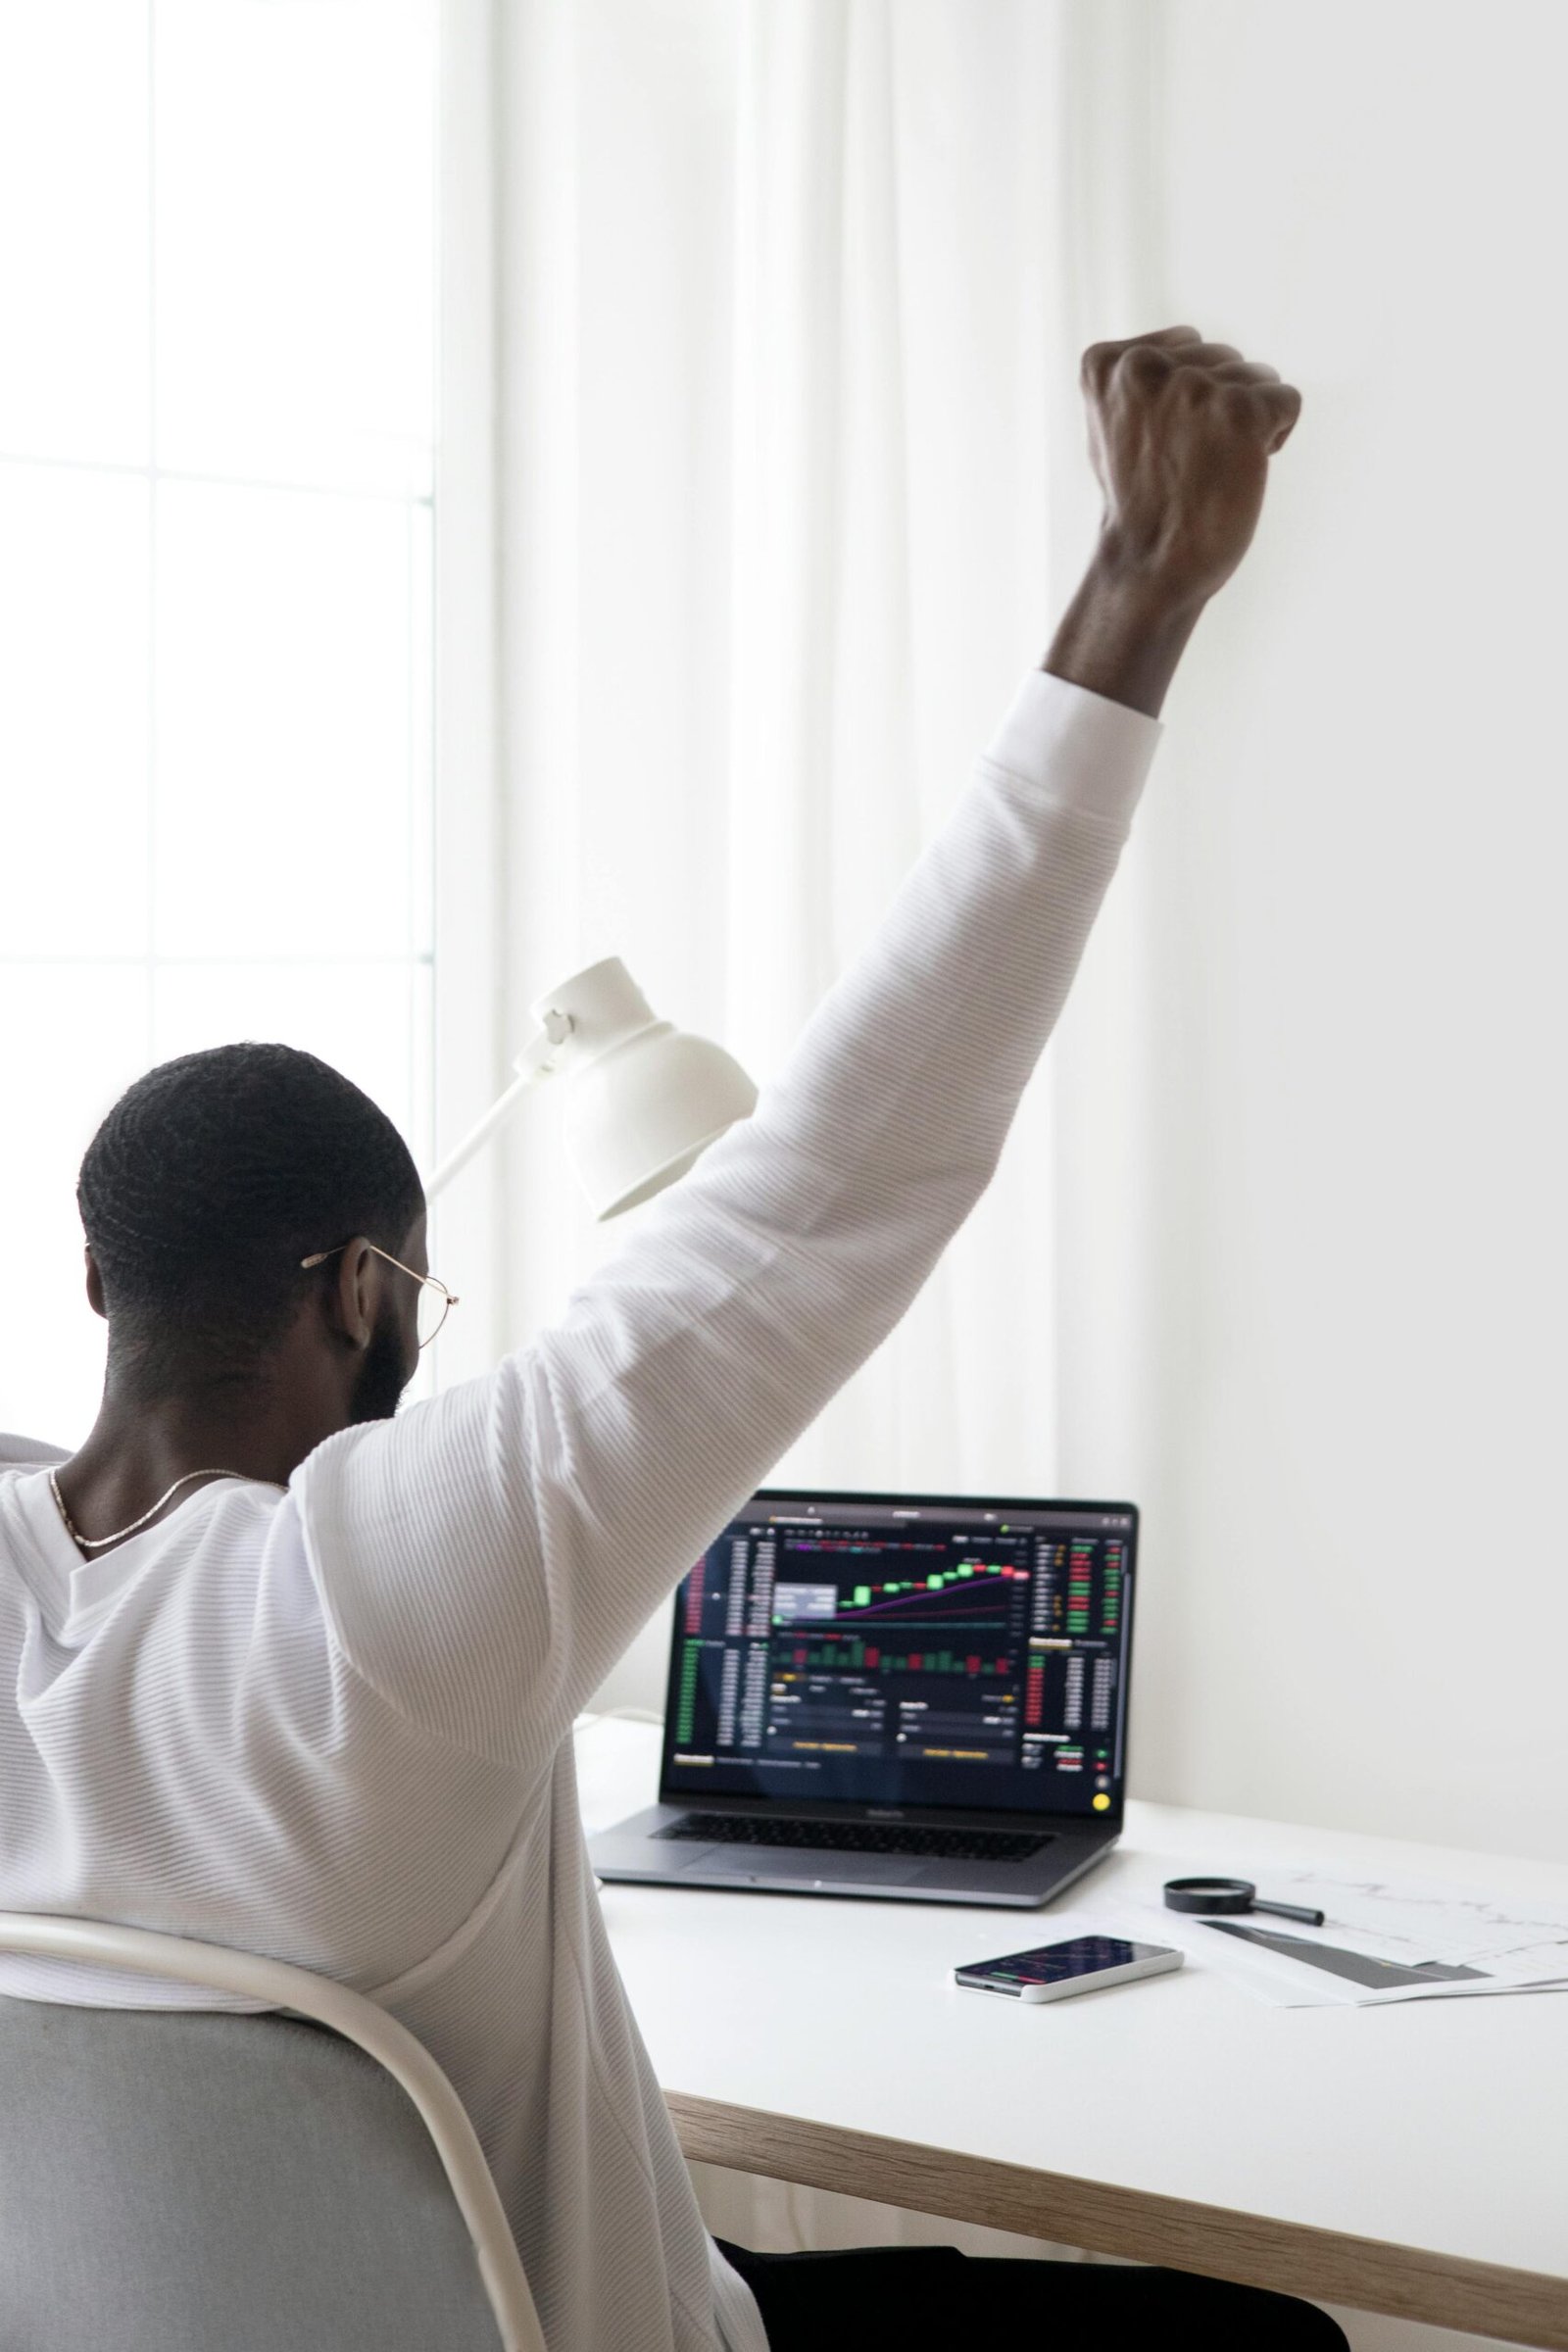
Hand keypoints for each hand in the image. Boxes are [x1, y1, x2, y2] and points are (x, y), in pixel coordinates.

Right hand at [1044, 325, 1301, 717]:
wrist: (1150, 567)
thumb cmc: (1135, 506)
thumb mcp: (1112, 426)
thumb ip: (1140, 379)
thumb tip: (1185, 344)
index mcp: (1106, 363)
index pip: (1187, 346)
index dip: (1187, 397)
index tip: (1162, 444)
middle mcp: (1146, 365)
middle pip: (1224, 359)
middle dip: (1219, 407)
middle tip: (1188, 464)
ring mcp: (1194, 387)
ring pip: (1257, 378)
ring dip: (1247, 424)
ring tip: (1211, 469)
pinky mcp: (1240, 411)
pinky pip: (1286, 401)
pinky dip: (1275, 437)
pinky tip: (1241, 471)